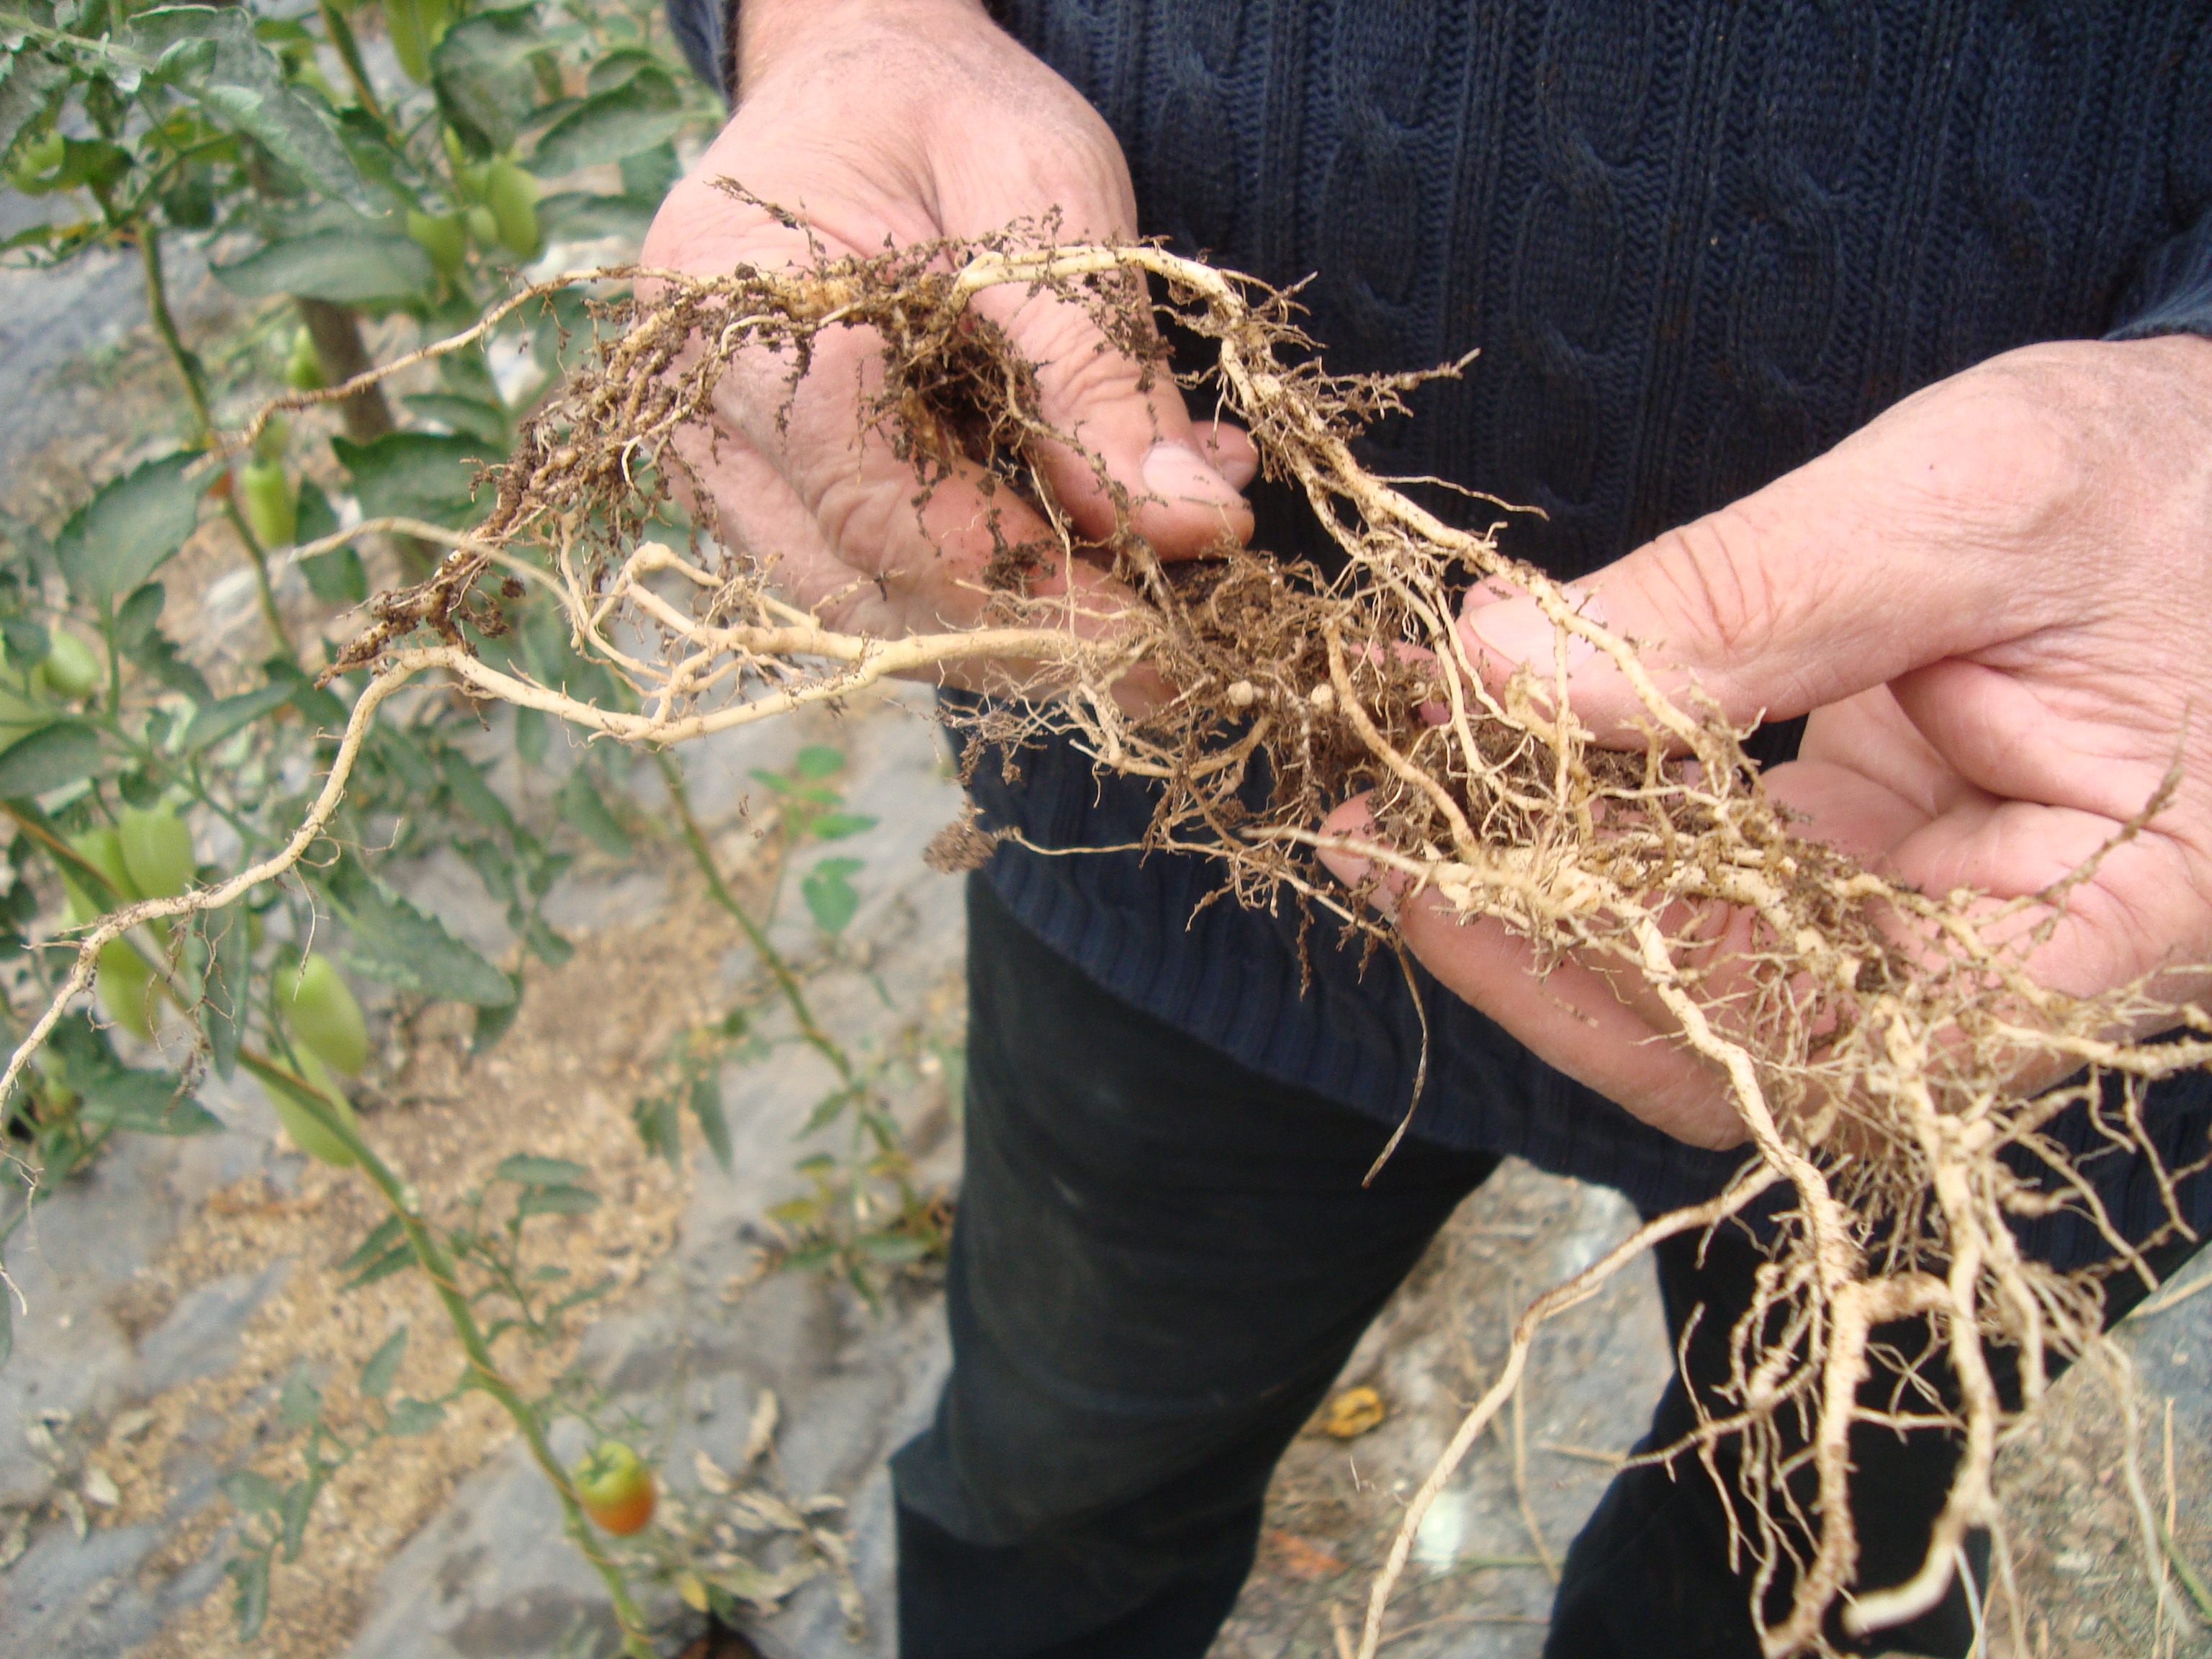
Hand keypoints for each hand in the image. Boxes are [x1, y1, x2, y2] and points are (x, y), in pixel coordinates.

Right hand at [639, 0, 1255, 696]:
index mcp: (730, 298)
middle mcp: (701, 412)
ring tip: (1154, 603)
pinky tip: (1104, 554)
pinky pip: (884, 587)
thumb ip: (1101, 367)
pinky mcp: (776, 507)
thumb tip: (1198, 525)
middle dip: (1030, 635)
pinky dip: (1003, 593)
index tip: (1153, 627)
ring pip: (872, 613)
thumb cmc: (940, 111)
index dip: (1018, 577)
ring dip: (1023, 630)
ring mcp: (727, 474)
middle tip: (1172, 660)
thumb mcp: (1045, 193)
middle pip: (862, 587)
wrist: (856, 87)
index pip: (868, 490)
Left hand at [1323, 335, 2211, 1147]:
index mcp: (2077, 948)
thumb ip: (1752, 599)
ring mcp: (1919, 934)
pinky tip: (1495, 745)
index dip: (1592, 983)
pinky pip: (1713, 892)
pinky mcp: (1867, 870)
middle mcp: (1992, 983)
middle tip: (1371, 827)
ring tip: (1397, 777)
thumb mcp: (1980, 505)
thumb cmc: (2185, 483)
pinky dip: (1597, 824)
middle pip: (1719, 1038)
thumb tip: (1502, 672)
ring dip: (1539, 882)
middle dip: (1528, 941)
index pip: (1793, 1044)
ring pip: (1698, 976)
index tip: (1433, 875)